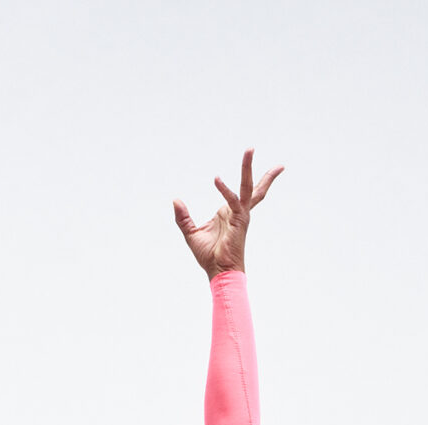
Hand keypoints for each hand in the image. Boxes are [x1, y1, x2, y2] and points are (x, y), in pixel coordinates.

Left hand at [173, 149, 282, 277]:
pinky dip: (225, 189)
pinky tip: (216, 179)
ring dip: (248, 168)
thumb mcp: (191, 233)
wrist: (219, 273)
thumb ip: (183, 217)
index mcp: (229, 213)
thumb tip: (176, 200)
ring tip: (249, 150)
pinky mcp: (239, 221)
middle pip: (250, 186)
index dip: (238, 180)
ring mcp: (241, 215)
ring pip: (248, 187)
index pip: (238, 193)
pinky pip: (232, 201)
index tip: (233, 171)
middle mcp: (238, 212)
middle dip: (252, 167)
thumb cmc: (209, 257)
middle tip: (252, 148)